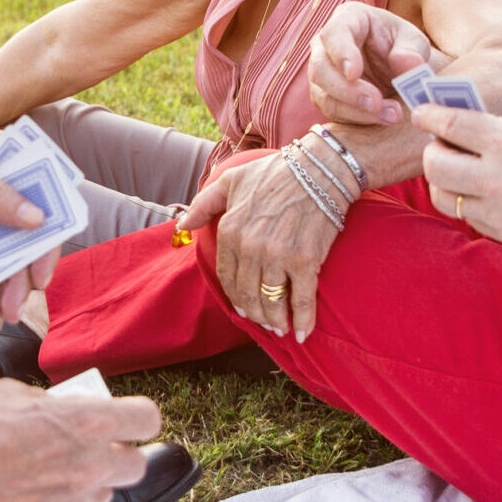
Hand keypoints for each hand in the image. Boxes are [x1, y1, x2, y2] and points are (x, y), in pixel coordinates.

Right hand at [0, 379, 161, 501]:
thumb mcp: (11, 394)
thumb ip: (49, 403)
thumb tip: (59, 409)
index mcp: (86, 424)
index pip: (146, 419)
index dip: (137, 416)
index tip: (125, 417)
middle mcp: (89, 466)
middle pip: (137, 465)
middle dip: (120, 453)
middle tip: (93, 445)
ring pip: (107, 494)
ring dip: (92, 481)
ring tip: (59, 469)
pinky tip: (32, 489)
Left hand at [195, 152, 345, 341]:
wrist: (319, 169)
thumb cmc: (275, 172)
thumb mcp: (231, 181)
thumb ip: (204, 204)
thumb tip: (182, 225)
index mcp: (231, 230)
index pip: (227, 276)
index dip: (235, 296)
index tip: (243, 306)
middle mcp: (251, 247)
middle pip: (247, 294)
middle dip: (255, 313)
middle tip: (262, 321)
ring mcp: (278, 257)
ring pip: (271, 302)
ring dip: (275, 321)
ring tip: (280, 327)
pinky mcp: (305, 262)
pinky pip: (302, 300)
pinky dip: (303, 320)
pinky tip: (303, 332)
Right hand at [308, 2, 451, 126]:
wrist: (401, 70)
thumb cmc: (404, 47)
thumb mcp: (415, 41)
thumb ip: (412, 50)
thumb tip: (404, 63)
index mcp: (348, 19)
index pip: (334, 33)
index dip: (341, 53)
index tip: (354, 72)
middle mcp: (327, 46)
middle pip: (321, 68)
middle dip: (347, 89)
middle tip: (375, 102)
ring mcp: (323, 73)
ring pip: (324, 94)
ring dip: (356, 109)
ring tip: (391, 115)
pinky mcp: (327, 97)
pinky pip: (333, 111)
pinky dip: (358, 118)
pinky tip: (383, 118)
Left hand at [413, 105, 501, 253]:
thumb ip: (497, 129)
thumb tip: (458, 128)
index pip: (450, 125)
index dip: (429, 116)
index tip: (420, 113)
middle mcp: (498, 180)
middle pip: (434, 165)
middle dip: (432, 150)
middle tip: (441, 143)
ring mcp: (499, 212)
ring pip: (442, 196)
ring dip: (441, 179)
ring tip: (456, 169)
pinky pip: (465, 215)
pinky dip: (464, 200)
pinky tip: (478, 189)